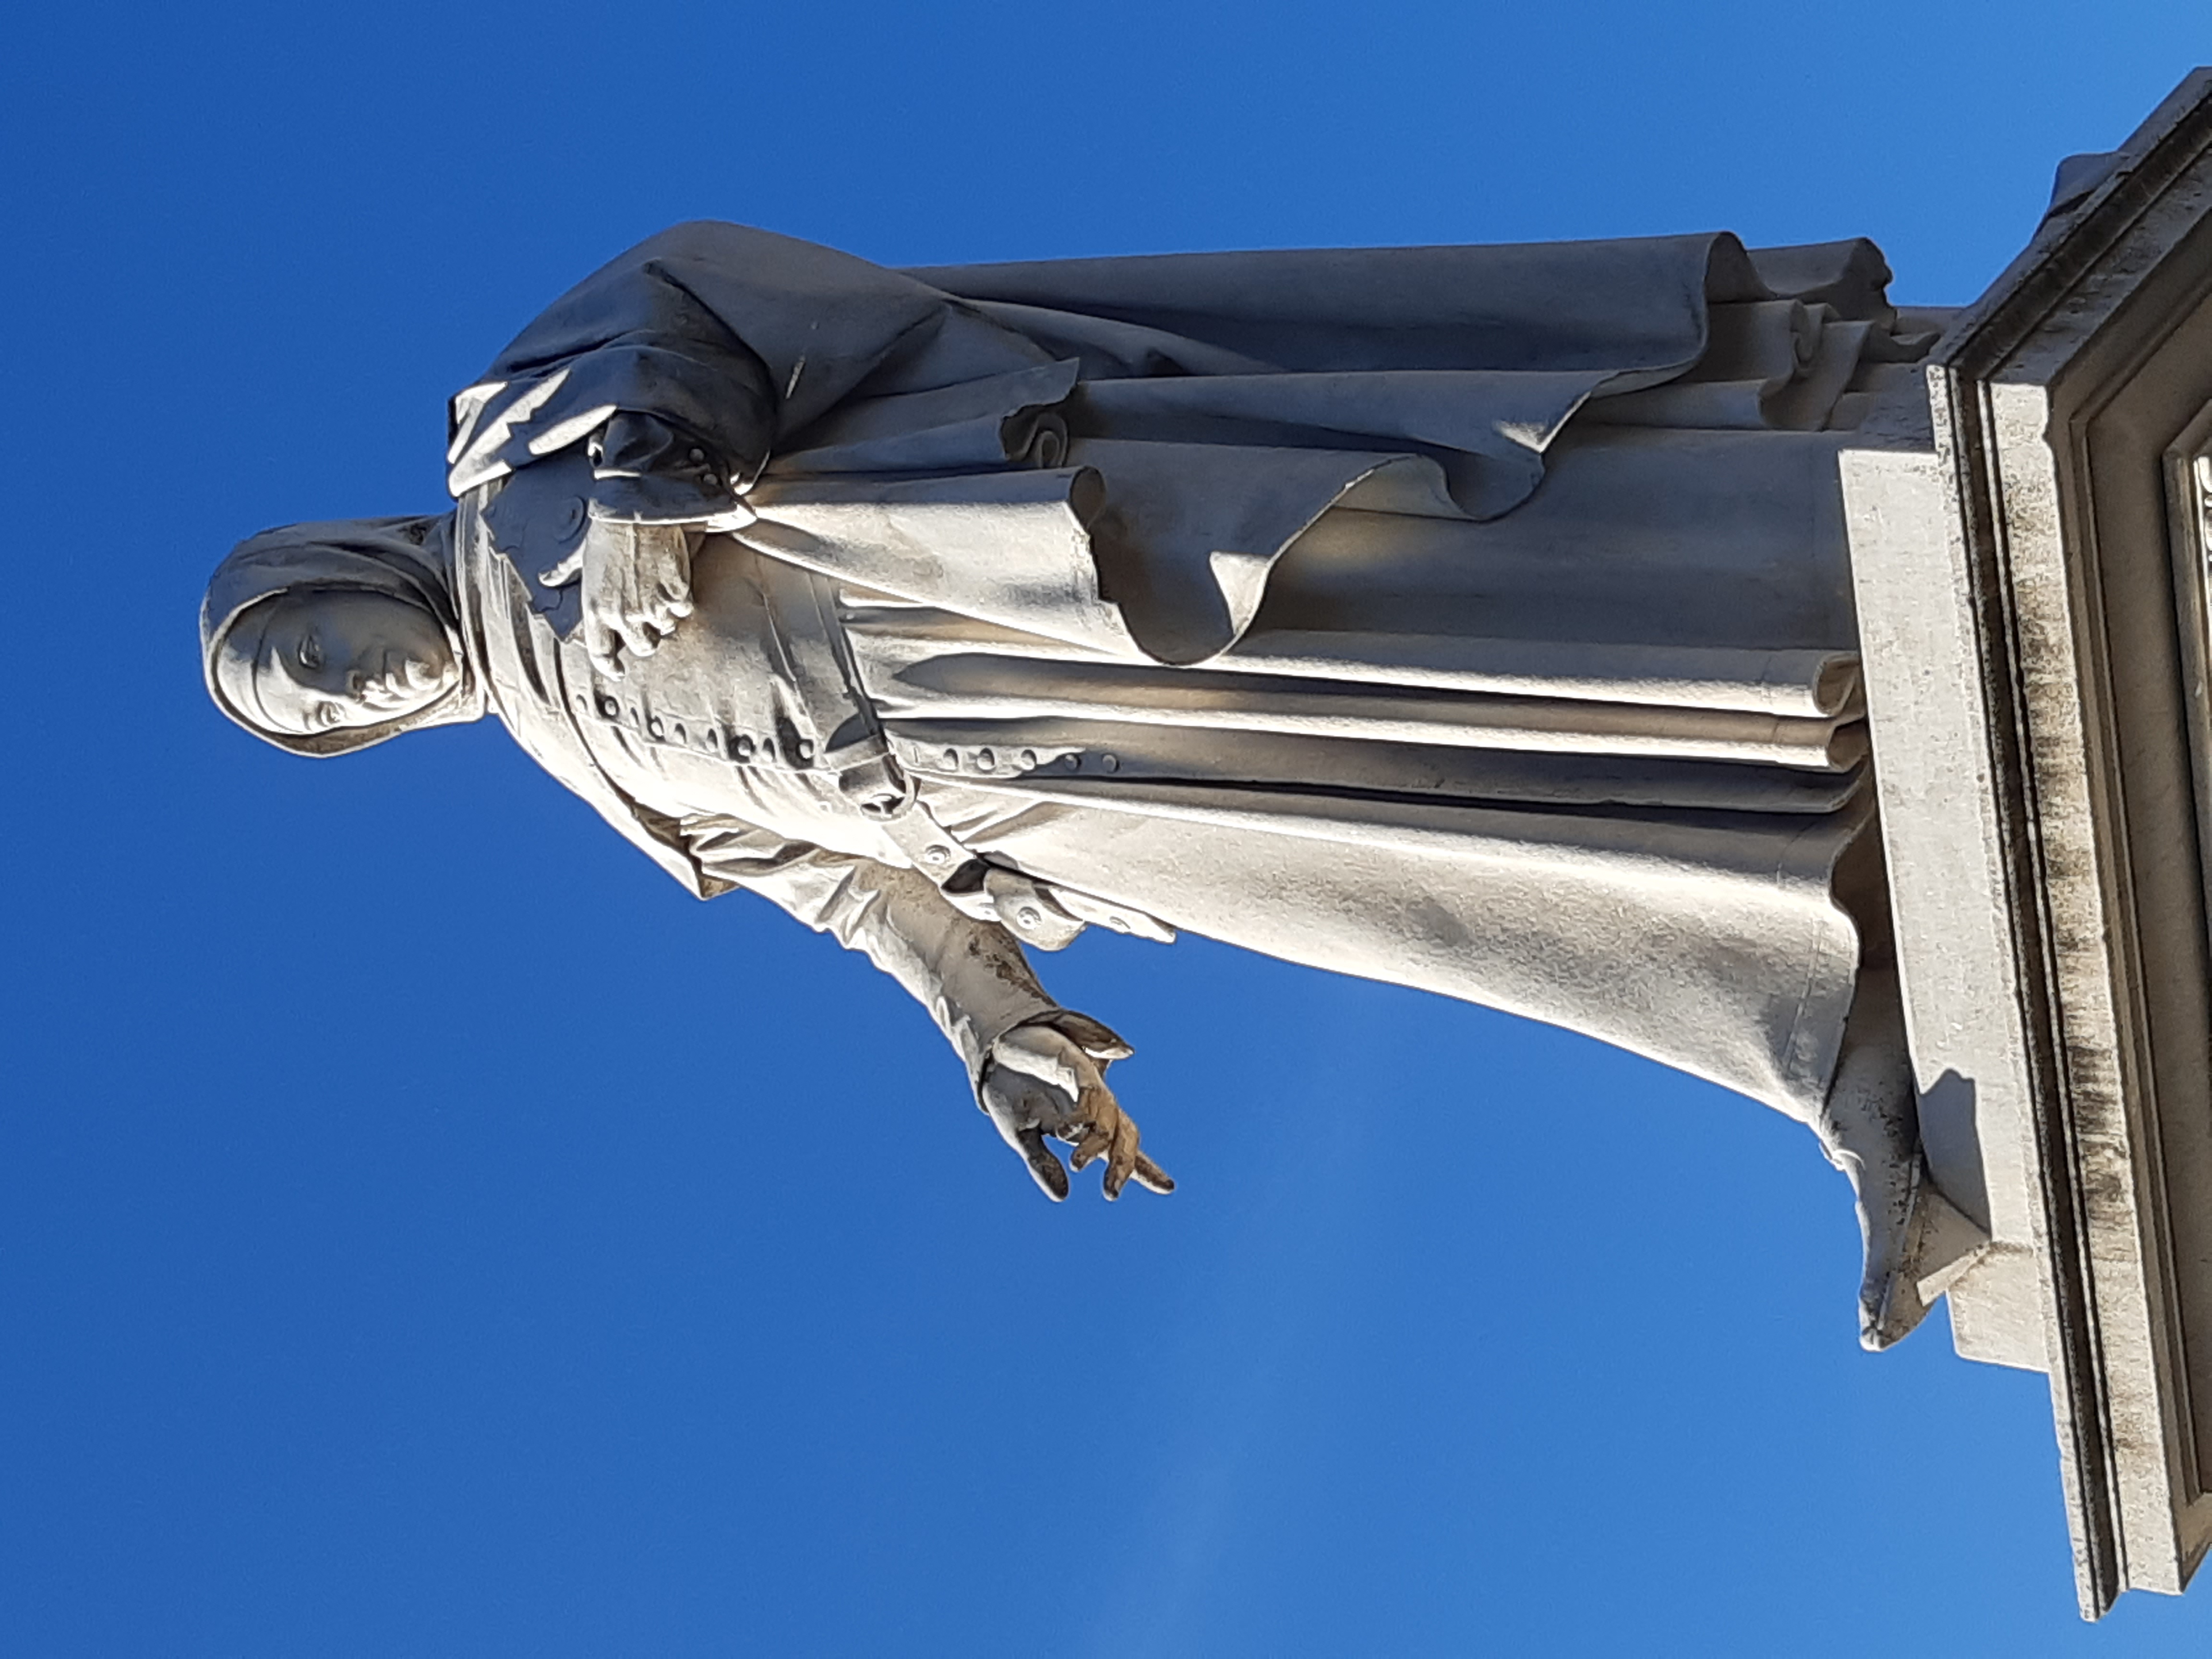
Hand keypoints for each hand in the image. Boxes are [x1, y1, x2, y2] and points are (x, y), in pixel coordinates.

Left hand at [542, 517, 694, 680]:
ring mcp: (652, 607)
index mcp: (596, 610)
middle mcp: (624, 615)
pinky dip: (681, 601)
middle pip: (642, 647)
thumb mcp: (579, 554)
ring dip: (664, 617)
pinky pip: (683, 608)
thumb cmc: (605, 532)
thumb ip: (564, 571)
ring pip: (665, 628)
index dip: (610, 666)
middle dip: (646, 639)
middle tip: (647, 625)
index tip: (618, 670)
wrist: (636, 513)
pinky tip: (675, 585)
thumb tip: (547, 578)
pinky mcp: (676, 594)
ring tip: (661, 598)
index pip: (601, 653)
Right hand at [979, 1018, 1173, 1201]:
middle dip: (1125, 1163)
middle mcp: (1094, 1105)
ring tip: (1078, 1164)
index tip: (1169, 1187)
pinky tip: (1068, 1130)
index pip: (1121, 1147)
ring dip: (1097, 1143)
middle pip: (1125, 1133)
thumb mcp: (1023, 1135)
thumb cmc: (1012, 1092)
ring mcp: (1087, 1084)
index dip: (1145, 1168)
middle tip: (1111, 1192)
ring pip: (1110, 1116)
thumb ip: (1043, 1164)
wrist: (992, 1055)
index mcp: (1086, 1124)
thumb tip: (1063, 1195)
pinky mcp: (1074, 1065)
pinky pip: (1091, 1091)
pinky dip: (1084, 1113)